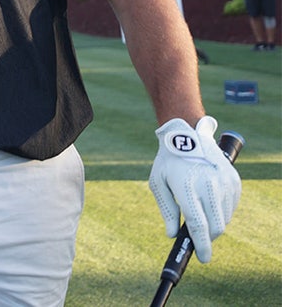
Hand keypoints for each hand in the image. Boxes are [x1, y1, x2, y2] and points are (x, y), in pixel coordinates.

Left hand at [149, 116, 241, 262]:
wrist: (188, 135)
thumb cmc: (168, 162)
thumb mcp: (158, 183)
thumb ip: (167, 210)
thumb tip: (172, 234)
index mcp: (187, 187)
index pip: (198, 225)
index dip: (201, 245)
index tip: (203, 258)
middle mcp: (209, 186)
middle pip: (215, 227)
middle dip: (208, 238)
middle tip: (197, 238)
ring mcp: (225, 183)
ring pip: (224, 219)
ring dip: (213, 224)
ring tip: (199, 211)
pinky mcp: (234, 181)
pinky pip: (230, 207)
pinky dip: (221, 212)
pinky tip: (208, 201)